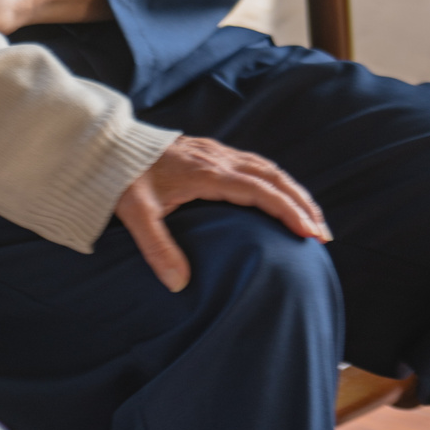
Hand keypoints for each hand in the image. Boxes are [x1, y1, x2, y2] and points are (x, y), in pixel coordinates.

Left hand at [115, 136, 331, 292]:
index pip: (259, 190)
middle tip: (323, 234)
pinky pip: (252, 163)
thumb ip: (157, 247)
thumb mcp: (135, 214)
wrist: (105, 144)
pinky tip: (277, 196)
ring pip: (264, 167)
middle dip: (301, 203)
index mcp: (205, 173)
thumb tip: (180, 285)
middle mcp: (216, 158)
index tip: (310, 234)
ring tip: (310, 218)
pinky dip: (274, 181)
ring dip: (291, 190)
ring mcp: (213, 151)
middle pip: (271, 176)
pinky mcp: (207, 151)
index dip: (288, 211)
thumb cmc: (120, 179)